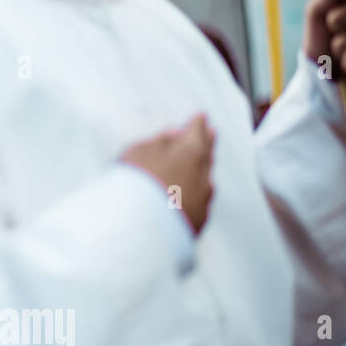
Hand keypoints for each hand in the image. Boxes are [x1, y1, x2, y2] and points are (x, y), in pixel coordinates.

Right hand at [120, 114, 215, 235]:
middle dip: (207, 142)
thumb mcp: (138, 153)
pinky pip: (202, 200)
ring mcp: (203, 200)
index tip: (200, 116)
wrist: (140, 228)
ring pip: (207, 179)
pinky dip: (198, 192)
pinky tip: (193, 193)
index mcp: (190, 153)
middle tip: (211, 133)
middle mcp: (203, 176)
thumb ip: (158, 141)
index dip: (197, 123)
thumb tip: (173, 134)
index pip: (196, 132)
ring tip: (203, 163)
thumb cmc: (135, 184)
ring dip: (204, 168)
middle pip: (207, 155)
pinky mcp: (198, 222)